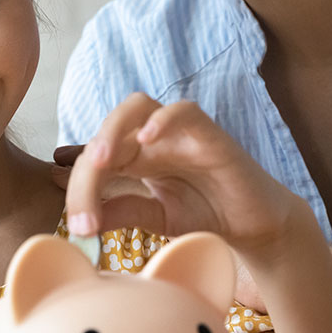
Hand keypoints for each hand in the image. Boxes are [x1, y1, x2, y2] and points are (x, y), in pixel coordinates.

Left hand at [64, 94, 313, 274]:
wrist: (254, 225)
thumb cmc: (206, 215)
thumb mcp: (156, 218)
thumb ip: (123, 211)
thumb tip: (81, 218)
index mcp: (134, 158)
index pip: (95, 159)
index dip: (78, 187)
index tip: (77, 227)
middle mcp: (152, 139)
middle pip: (108, 131)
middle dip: (88, 163)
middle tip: (81, 201)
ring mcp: (179, 132)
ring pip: (138, 105)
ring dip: (114, 128)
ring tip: (102, 161)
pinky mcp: (209, 133)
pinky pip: (184, 111)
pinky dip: (163, 120)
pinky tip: (147, 141)